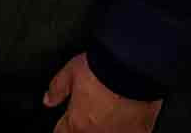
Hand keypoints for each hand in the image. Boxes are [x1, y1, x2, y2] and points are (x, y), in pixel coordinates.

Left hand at [44, 53, 161, 132]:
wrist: (134, 65)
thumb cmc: (103, 67)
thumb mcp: (70, 72)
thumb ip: (57, 88)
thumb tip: (48, 99)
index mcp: (77, 123)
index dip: (64, 126)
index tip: (68, 121)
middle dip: (85, 127)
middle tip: (92, 112)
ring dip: (106, 128)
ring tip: (109, 113)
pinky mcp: (141, 132)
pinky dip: (127, 128)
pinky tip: (127, 119)